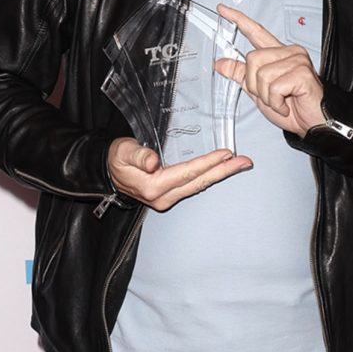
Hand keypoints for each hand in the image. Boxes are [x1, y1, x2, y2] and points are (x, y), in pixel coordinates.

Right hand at [107, 137, 251, 211]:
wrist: (106, 173)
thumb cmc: (115, 158)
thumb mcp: (122, 151)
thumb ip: (138, 155)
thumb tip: (154, 162)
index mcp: (152, 186)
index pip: (187, 172)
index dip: (208, 162)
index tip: (227, 153)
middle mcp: (162, 197)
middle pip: (199, 182)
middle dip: (224, 171)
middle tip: (246, 162)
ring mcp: (166, 200)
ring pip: (199, 186)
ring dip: (220, 174)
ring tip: (240, 164)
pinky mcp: (169, 197)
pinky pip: (193, 186)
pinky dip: (209, 177)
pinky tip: (221, 170)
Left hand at [214, 4, 324, 137]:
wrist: (313, 123)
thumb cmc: (293, 107)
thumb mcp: (258, 90)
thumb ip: (241, 75)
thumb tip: (221, 63)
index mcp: (277, 54)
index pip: (255, 32)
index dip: (238, 20)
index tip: (223, 10)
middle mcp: (289, 53)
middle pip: (252, 59)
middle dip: (254, 84)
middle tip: (270, 96)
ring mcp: (297, 61)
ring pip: (261, 75)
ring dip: (266, 96)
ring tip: (281, 101)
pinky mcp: (302, 73)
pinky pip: (274, 87)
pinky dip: (276, 102)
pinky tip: (286, 104)